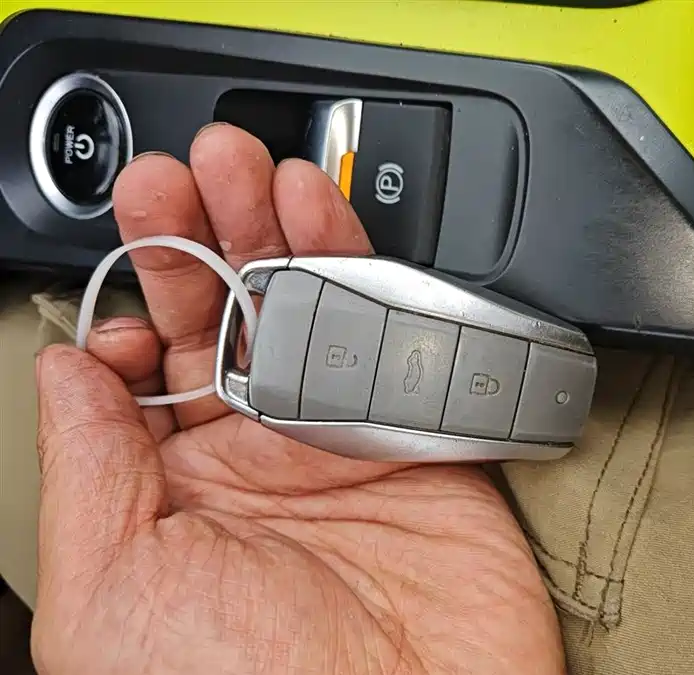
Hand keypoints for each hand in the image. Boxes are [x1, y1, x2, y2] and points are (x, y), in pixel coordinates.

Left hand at [32, 124, 564, 674]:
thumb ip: (84, 474)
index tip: (127, 291)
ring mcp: (336, 439)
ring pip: (298, 312)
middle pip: (220, 324)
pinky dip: (354, 266)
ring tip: (243, 170)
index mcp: (172, 500)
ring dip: (270, 235)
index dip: (128, 312)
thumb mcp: (111, 598)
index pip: (140, 375)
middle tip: (181, 179)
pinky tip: (316, 218)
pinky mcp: (411, 430)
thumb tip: (64, 368)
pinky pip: (381, 333)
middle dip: (198, 244)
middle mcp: (255, 462)